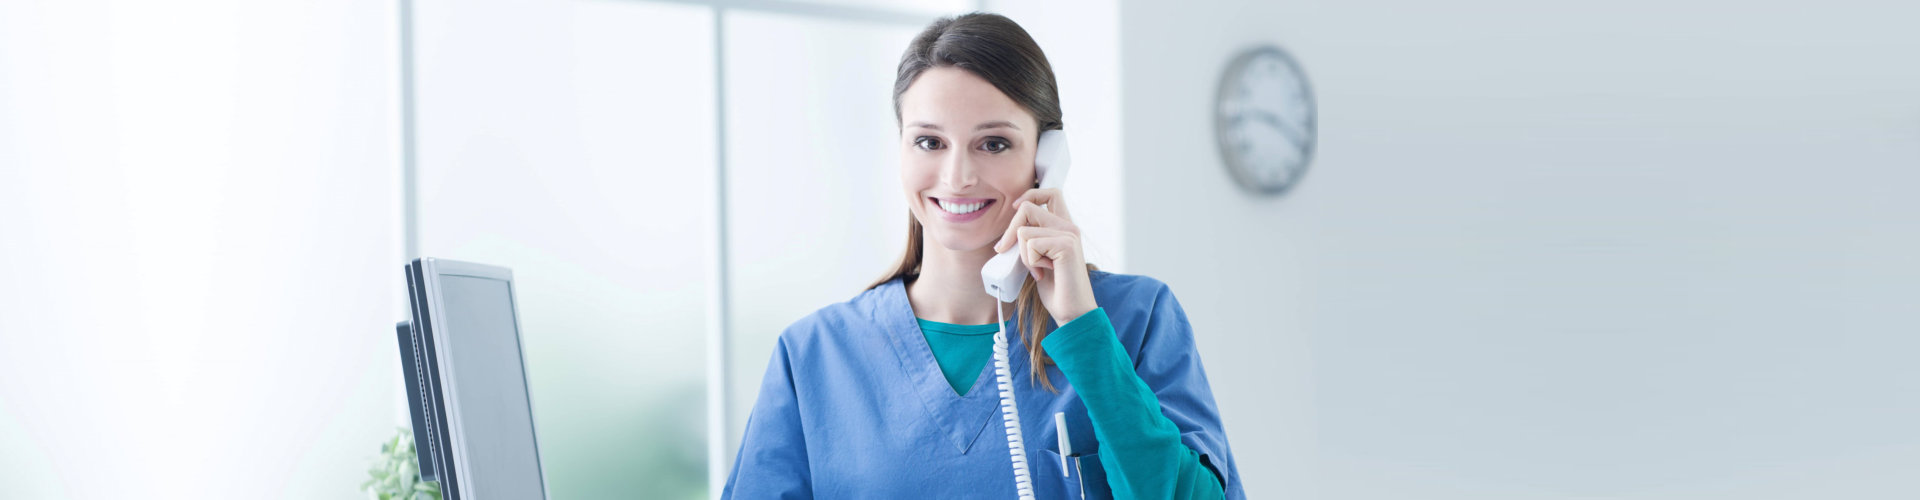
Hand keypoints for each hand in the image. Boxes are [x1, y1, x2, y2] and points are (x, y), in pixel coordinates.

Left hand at [992, 188, 1097, 325]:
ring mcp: (1069, 234)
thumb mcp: (1039, 258)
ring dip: (1023, 255)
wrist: (1072, 312)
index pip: (1049, 192)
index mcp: (1064, 227)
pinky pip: (1030, 244)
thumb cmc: (1056, 288)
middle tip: (1006, 251)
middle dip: (1010, 231)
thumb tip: (1009, 232)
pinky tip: (1043, 274)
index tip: (1016, 210)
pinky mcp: (1066, 245)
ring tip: (1038, 270)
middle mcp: (1069, 226)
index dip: (1029, 196)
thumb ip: (1031, 240)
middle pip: (1028, 207)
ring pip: (1024, 230)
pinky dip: (1030, 262)